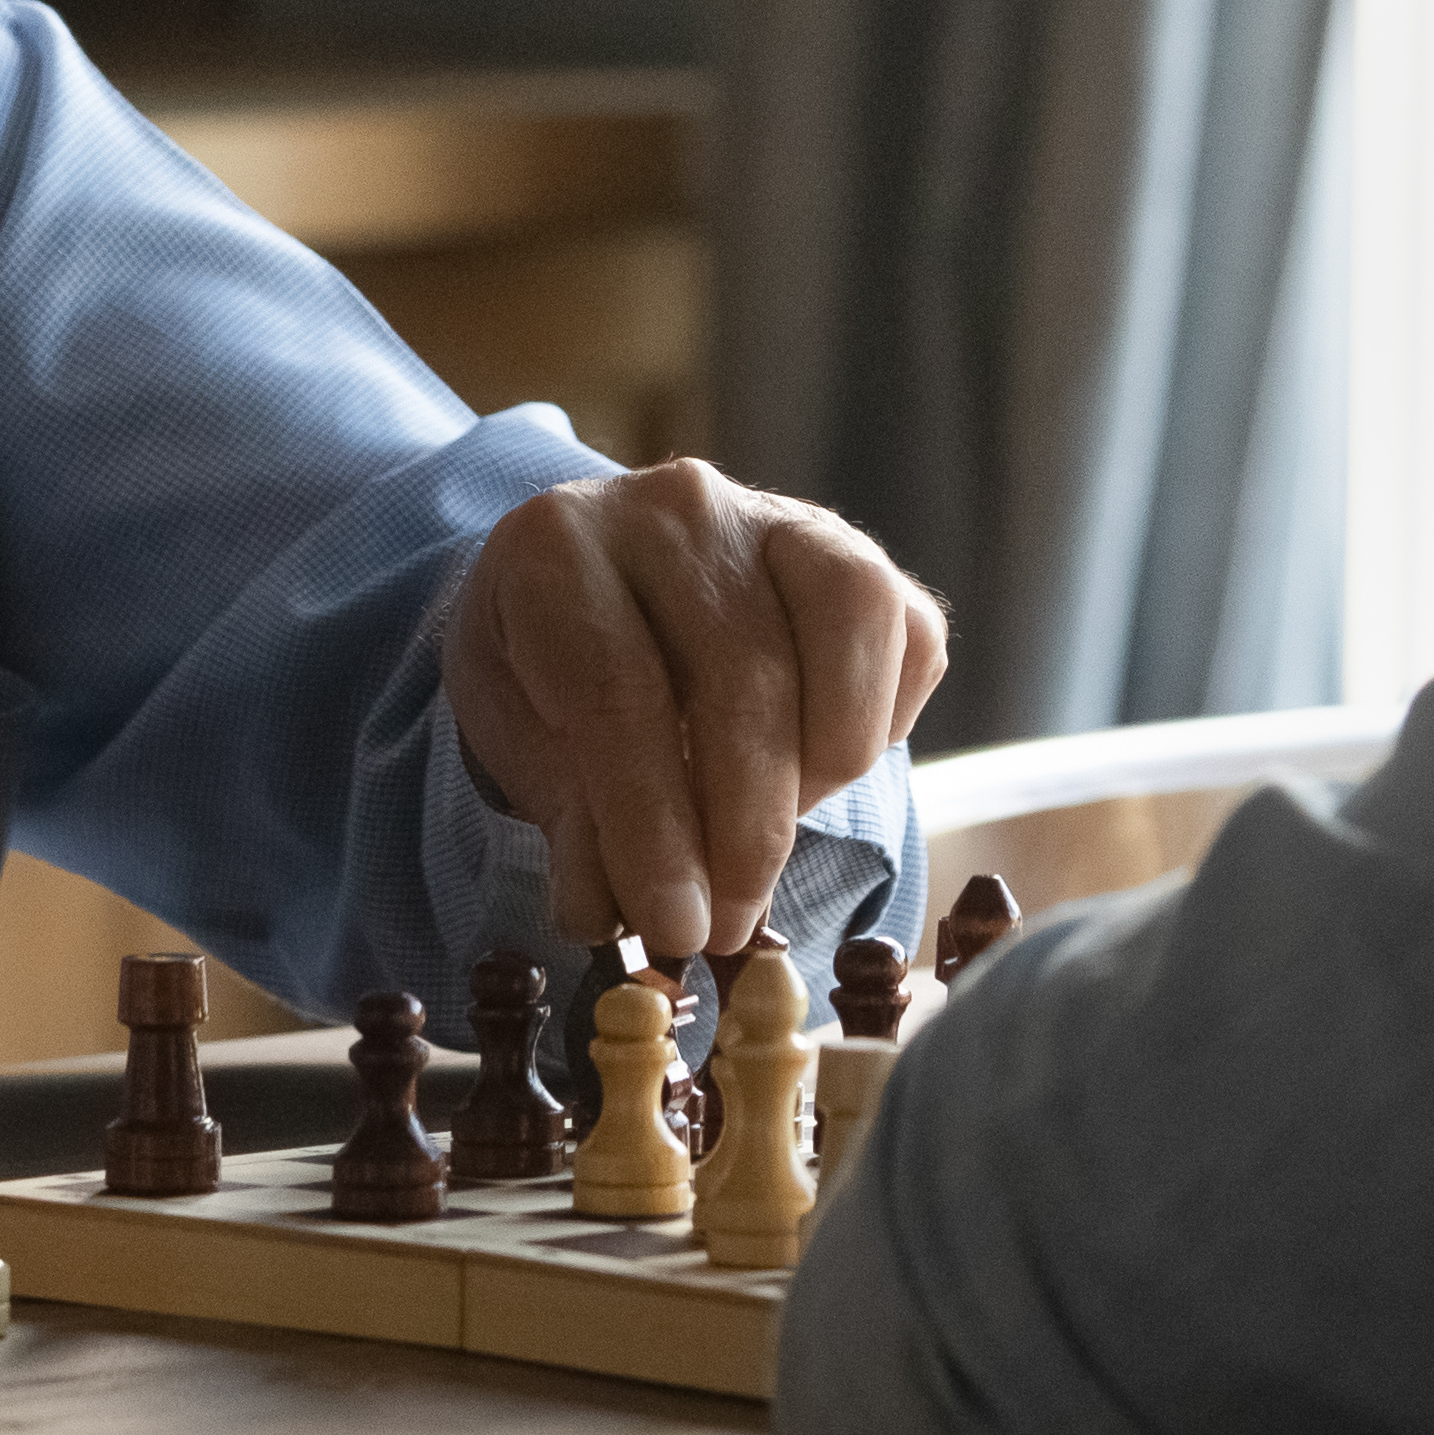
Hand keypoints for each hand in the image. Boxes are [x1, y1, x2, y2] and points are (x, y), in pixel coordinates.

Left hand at [449, 463, 950, 959]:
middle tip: (729, 926)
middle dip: (744, 827)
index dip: (653, 824)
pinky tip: (815, 774)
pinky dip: (880, 725)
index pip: (619, 692)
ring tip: (769, 850)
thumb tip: (612, 917)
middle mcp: (673, 508)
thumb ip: (575, 826)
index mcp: (559, 549)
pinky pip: (907, 636)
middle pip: (741, 675)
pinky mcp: (850, 548)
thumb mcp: (526, 744)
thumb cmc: (549, 674)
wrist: (591, 588)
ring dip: (822, 771)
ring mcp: (772, 517)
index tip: (676, 926)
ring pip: (842, 632)